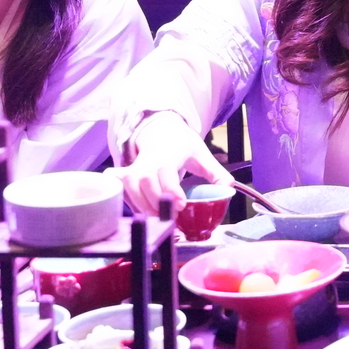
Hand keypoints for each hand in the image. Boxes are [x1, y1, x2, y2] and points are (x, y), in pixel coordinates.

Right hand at [113, 112, 232, 215]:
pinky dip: (127, 200)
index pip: (166, 172)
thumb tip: (228, 190)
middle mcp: (148, 161)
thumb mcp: (203, 155)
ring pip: (130, 186)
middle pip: (145, 181)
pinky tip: (139, 211)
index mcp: (169, 155)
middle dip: (155, 202)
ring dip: (141, 205)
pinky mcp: (125, 174)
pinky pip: (120, 188)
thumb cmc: (182, 146)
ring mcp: (134, 168)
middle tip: (170, 217)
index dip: (171, 189)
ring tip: (157, 218)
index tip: (181, 205)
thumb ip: (217, 173)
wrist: (161, 131)